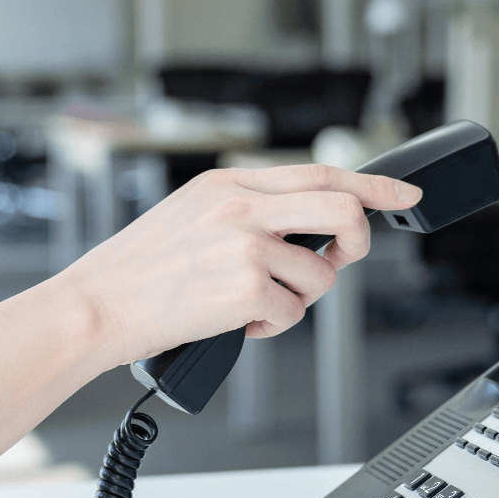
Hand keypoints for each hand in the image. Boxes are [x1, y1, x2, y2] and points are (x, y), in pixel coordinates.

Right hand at [64, 164, 422, 364]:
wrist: (95, 305)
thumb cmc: (138, 269)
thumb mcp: (191, 214)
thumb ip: (247, 209)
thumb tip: (306, 225)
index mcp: (229, 182)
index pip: (320, 172)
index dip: (373, 183)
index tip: (403, 194)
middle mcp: (241, 206)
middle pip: (342, 208)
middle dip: (357, 241)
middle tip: (339, 260)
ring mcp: (245, 245)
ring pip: (320, 273)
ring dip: (299, 297)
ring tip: (258, 303)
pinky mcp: (244, 288)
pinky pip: (293, 312)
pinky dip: (273, 325)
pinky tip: (240, 322)